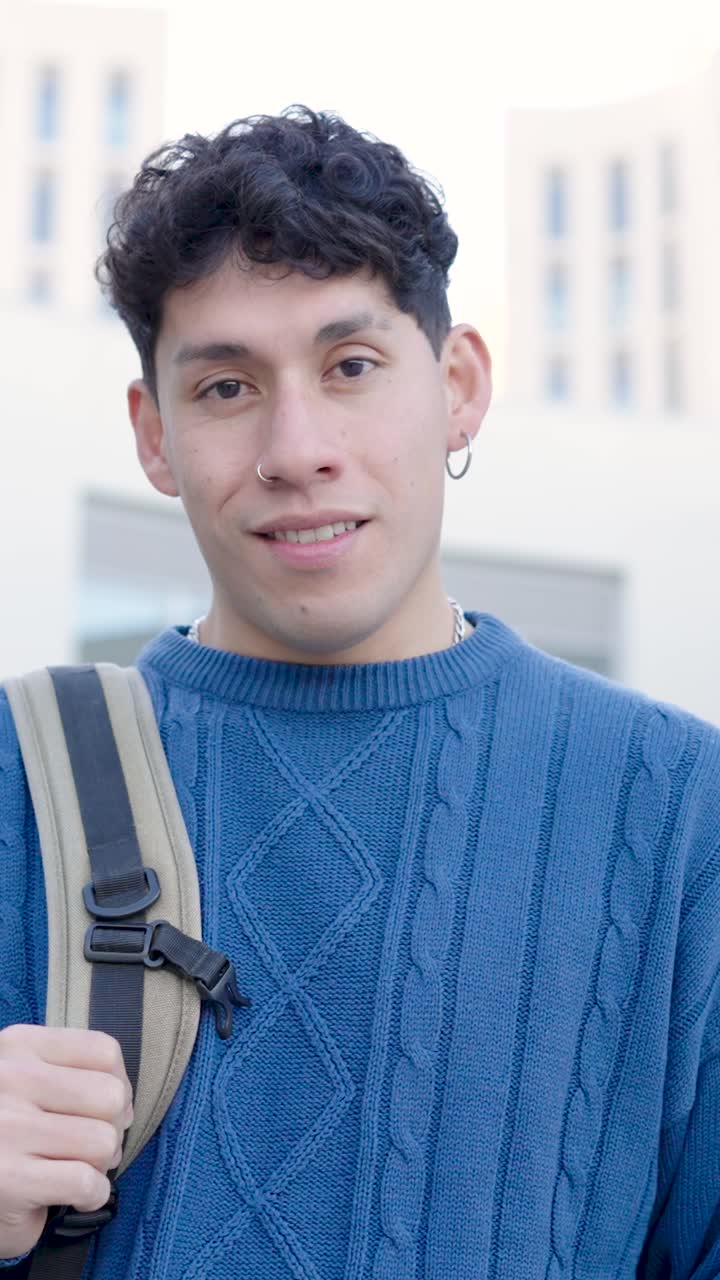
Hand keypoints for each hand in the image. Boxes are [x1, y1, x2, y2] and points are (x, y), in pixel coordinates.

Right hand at [0, 1025, 132, 1258]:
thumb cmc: (9, 1135)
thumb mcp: (29, 1082)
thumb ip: (75, 1074)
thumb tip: (125, 1103)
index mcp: (18, 1046)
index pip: (103, 1051)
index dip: (118, 1084)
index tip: (101, 1110)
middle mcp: (9, 1079)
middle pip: (110, 1095)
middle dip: (112, 1129)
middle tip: (89, 1148)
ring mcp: (7, 1128)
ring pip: (103, 1141)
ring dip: (101, 1166)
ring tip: (77, 1170)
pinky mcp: (9, 1179)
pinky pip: (86, 1183)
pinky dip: (93, 1196)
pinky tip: (74, 1198)